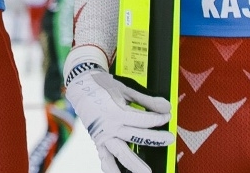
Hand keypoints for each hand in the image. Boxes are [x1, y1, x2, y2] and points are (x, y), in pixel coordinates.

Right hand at [63, 48, 173, 172]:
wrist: (80, 86)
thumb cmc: (102, 86)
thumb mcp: (125, 90)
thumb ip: (147, 100)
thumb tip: (166, 106)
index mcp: (116, 112)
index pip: (143, 119)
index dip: (158, 118)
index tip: (167, 116)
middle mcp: (110, 126)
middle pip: (136, 136)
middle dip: (154, 139)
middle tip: (170, 139)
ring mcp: (103, 136)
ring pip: (120, 152)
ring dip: (133, 164)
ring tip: (145, 172)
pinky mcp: (98, 141)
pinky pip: (104, 158)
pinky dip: (110, 168)